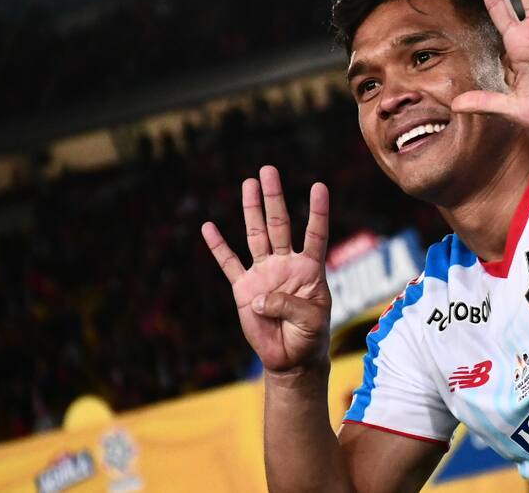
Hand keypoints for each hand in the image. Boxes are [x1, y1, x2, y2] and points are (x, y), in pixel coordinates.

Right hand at [202, 167, 330, 373]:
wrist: (291, 358)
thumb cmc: (309, 336)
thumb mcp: (310, 320)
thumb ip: (289, 304)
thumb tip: (258, 296)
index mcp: (309, 268)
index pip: (315, 234)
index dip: (317, 212)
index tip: (319, 186)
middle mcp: (286, 264)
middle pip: (279, 224)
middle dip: (274, 198)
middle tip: (268, 170)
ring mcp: (264, 274)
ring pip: (255, 235)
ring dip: (251, 210)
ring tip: (249, 183)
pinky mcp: (243, 289)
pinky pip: (229, 264)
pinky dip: (218, 247)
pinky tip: (209, 227)